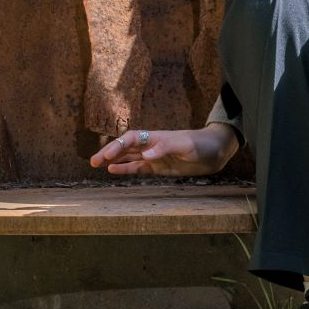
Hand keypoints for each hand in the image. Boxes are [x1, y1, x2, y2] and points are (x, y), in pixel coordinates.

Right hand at [89, 124, 238, 177]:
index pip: (132, 139)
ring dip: (113, 160)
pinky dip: (126, 169)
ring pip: (129, 157)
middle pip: (126, 147)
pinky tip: (113, 171)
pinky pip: (138, 168)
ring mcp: (154, 156)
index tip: (107, 156)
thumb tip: (146, 155)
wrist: (215, 151)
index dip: (118, 146)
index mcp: (156, 137)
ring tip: (96, 165)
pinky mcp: (159, 167)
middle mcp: (152, 146)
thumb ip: (165, 148)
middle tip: (93, 162)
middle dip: (109, 153)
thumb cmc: (201, 144)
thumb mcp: (185, 146)